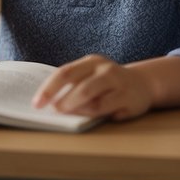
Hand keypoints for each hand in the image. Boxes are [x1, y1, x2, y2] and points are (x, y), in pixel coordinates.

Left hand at [32, 54, 152, 120]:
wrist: (143, 83)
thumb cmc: (107, 82)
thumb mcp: (90, 75)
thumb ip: (72, 85)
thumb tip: (48, 103)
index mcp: (92, 62)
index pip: (65, 73)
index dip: (48, 89)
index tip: (36, 104)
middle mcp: (107, 70)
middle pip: (81, 88)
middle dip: (64, 103)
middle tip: (55, 113)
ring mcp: (120, 85)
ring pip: (95, 102)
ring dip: (79, 112)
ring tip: (72, 116)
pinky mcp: (130, 100)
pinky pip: (108, 113)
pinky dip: (97, 117)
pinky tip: (97, 116)